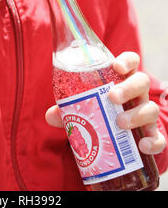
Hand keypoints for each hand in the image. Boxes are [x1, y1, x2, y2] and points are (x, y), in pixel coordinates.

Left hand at [45, 51, 165, 154]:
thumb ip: (69, 108)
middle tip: (113, 97)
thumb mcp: (85, 106)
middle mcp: (137, 93)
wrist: (118, 136)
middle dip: (129, 87)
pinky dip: (153, 141)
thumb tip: (50, 115)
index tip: (117, 67)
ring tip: (120, 122)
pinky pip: (158, 137)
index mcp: (121, 79)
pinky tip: (142, 146)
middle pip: (141, 81)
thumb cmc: (100, 111)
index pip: (131, 61)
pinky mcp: (151, 134)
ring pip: (150, 108)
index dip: (127, 61)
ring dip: (137, 114)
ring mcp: (145, 112)